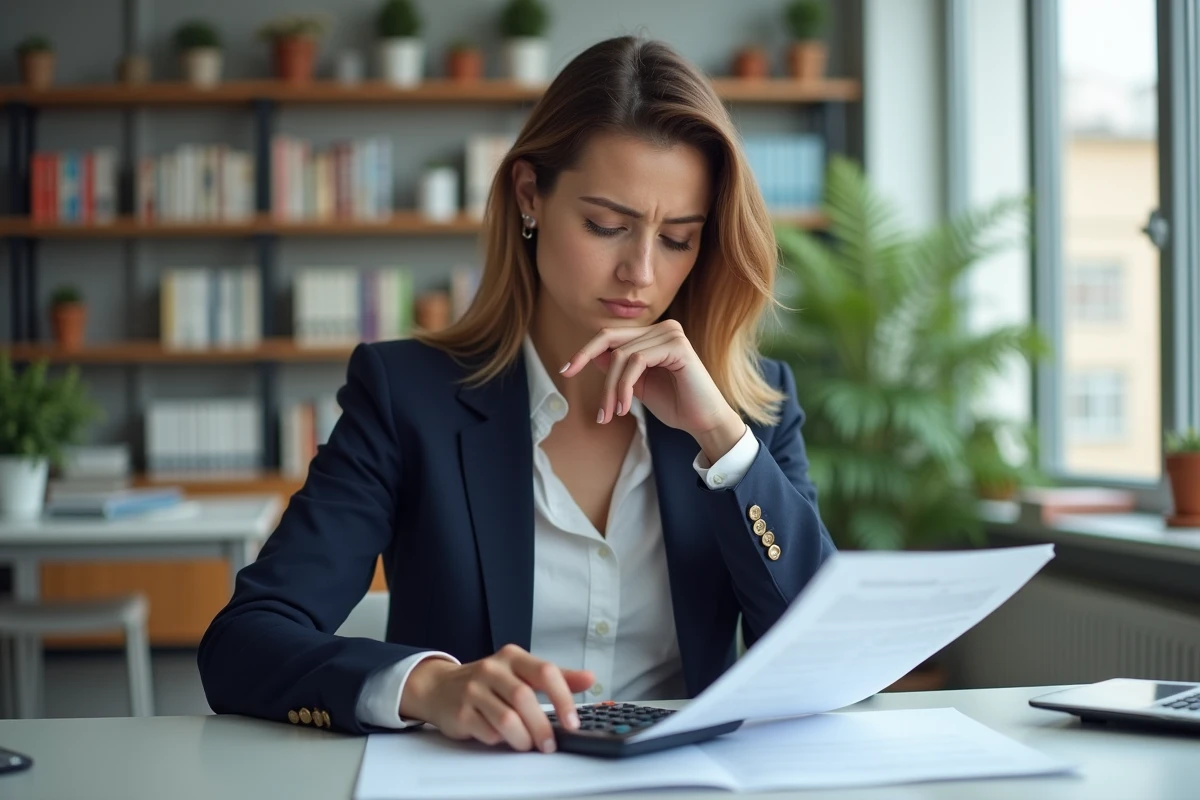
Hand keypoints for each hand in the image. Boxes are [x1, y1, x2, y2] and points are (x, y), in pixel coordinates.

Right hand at [401, 644, 594, 752]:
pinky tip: (501, 737)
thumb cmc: (489, 682)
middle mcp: (492, 669)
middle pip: (525, 699)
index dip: (563, 698)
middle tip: (550, 744)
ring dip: (523, 738)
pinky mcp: (460, 712)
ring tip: (528, 744)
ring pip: (506, 719)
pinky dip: (500, 740)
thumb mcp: (522, 672)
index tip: (573, 722)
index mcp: (513, 657)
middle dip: (542, 727)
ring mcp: (474, 690)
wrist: (439, 687)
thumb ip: (557, 677)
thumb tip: (590, 679)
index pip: (545, 672)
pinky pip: (487, 732)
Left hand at [562, 320, 745, 460]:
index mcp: (655, 334)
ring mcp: (672, 333)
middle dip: (592, 367)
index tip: (566, 371)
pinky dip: (624, 386)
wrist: (704, 421)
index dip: (585, 351)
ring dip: (611, 388)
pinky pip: (636, 361)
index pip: (612, 336)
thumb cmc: (675, 404)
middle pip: (611, 340)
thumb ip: (618, 368)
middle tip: (583, 394)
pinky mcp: (677, 346)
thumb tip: (593, 356)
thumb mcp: (638, 385)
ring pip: (622, 355)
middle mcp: (664, 327)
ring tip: (611, 414)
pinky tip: (624, 407)